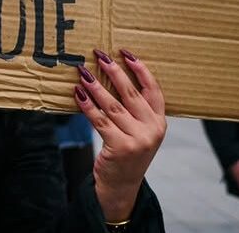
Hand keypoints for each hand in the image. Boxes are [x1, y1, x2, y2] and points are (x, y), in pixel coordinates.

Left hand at [73, 48, 166, 221]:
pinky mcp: (120, 147)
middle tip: (99, 55)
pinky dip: (87, 106)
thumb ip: (135, 110)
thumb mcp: (141, 131)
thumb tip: (112, 75)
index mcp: (160, 122)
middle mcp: (152, 130)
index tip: (125, 53)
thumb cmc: (128, 152)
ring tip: (83, 73)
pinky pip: (99, 120)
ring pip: (112, 105)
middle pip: (131, 93)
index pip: (153, 89)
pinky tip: (78, 94)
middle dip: (113, 71)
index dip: (140, 69)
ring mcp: (137, 140)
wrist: (122, 185)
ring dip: (95, 86)